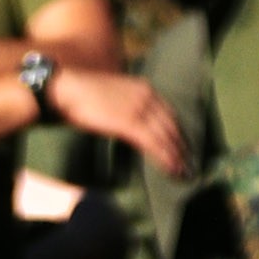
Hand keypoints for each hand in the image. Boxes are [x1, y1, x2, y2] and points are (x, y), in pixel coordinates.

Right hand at [42, 62, 191, 175]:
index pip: (169, 112)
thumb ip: (129, 104)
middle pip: (172, 124)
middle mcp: (146, 96)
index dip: (177, 131)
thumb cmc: (85, 94)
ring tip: (183, 171)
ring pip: (166, 136)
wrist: (69, 89)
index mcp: (144, 87)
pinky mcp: (130, 123)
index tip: (183, 146)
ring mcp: (139, 109)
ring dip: (176, 155)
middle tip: (189, 163)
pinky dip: (164, 157)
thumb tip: (134, 122)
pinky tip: (170, 168)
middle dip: (181, 145)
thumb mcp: (115, 94)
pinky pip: (153, 143)